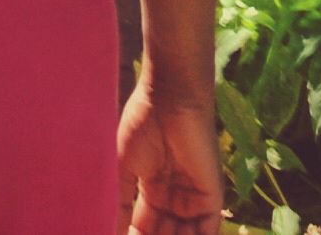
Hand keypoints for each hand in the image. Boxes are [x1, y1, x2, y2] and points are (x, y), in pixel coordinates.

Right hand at [116, 81, 224, 233]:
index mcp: (153, 191)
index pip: (145, 227)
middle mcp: (174, 197)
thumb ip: (120, 205)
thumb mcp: (123, 171)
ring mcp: (193, 198)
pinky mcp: (211, 197)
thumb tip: (109, 232)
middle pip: (164, 234)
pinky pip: (206, 231)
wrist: (168, 99)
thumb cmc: (142, 126)